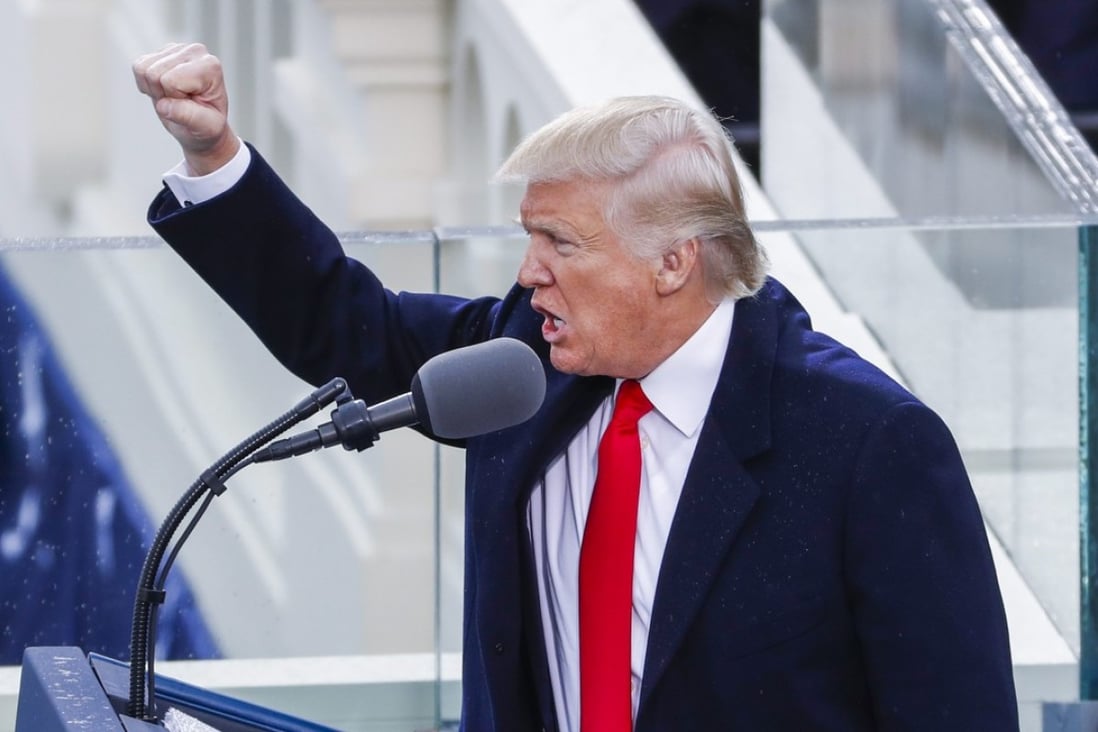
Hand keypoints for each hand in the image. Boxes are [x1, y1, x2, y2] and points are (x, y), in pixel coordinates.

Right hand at [133, 43, 239, 175]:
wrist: (202, 126)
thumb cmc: (208, 125)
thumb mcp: (206, 128)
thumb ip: (188, 116)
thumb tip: (163, 106)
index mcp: (210, 65)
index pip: (170, 81)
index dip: (174, 99)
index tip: (191, 106)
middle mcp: (195, 51)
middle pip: (154, 73)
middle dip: (162, 95)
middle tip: (181, 103)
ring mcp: (177, 49)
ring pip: (143, 69)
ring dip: (154, 89)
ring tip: (174, 97)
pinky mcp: (162, 52)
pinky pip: (138, 67)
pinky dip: (147, 84)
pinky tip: (165, 90)